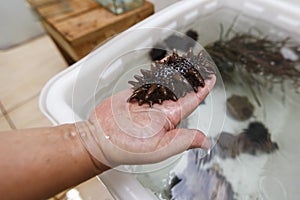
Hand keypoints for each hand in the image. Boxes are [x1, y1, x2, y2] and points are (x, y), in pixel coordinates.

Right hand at [76, 76, 215, 167]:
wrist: (101, 140)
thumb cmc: (128, 149)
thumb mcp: (160, 148)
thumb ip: (183, 141)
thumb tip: (206, 143)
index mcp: (170, 119)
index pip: (192, 100)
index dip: (203, 88)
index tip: (211, 77)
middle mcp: (161, 108)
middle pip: (182, 87)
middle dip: (192, 75)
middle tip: (200, 62)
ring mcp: (148, 99)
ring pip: (167, 80)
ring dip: (177, 69)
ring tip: (187, 58)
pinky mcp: (135, 93)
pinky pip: (149, 78)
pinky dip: (158, 69)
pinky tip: (166, 62)